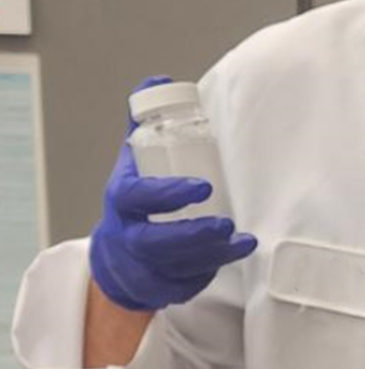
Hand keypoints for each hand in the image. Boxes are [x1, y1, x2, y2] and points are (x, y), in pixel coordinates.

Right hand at [89, 76, 257, 311]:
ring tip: (243, 241)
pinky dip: (208, 272)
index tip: (204, 187)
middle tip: (226, 224)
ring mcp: (142, 267)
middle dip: (193, 235)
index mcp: (122, 200)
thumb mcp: (134, 161)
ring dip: (213, 256)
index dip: (168, 194)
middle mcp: (128, 237)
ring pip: (177, 268)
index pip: (139, 198)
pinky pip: (186, 285)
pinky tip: (231, 256)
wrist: (117, 254)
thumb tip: (159, 80)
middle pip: (156, 243)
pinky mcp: (160, 288)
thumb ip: (145, 123)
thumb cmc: (134, 200)